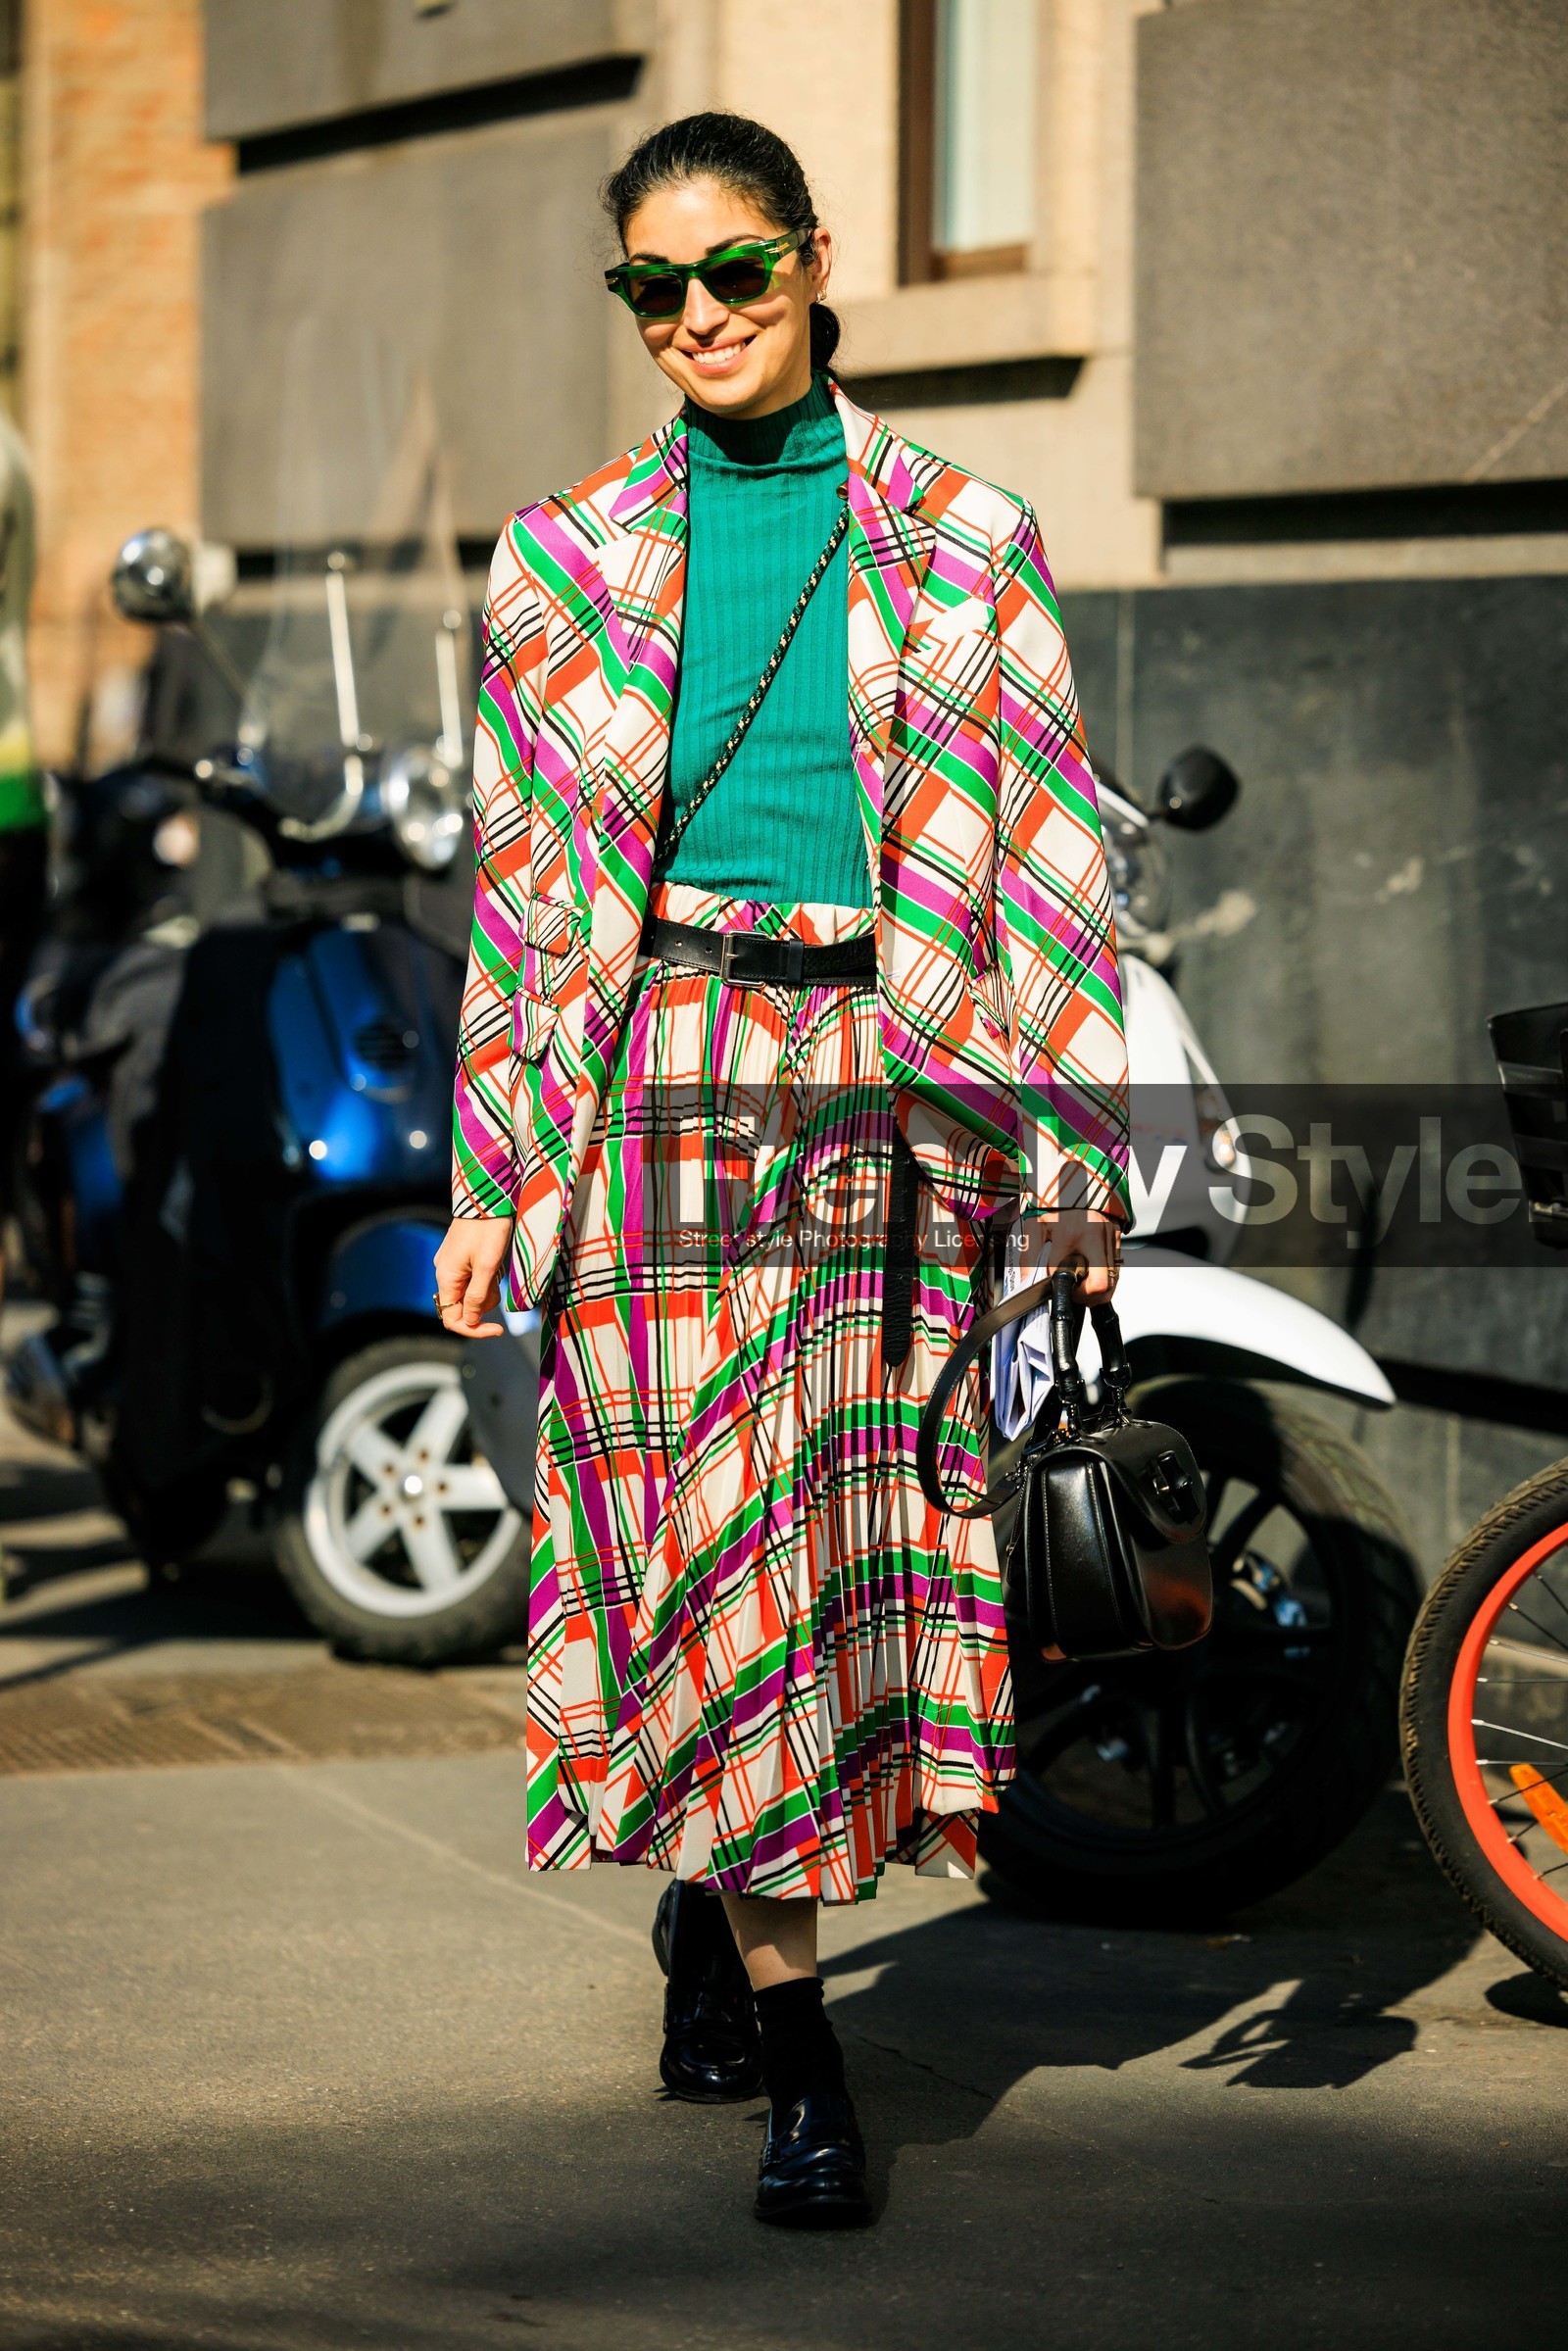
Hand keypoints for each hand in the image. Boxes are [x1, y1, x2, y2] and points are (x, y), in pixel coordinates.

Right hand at [433, 1215, 512, 1337]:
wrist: (486, 1195)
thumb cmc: (488, 1228)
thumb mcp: (488, 1265)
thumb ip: (478, 1295)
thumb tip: (471, 1321)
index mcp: (446, 1277)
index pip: (452, 1319)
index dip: (474, 1329)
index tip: (499, 1329)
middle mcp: (445, 1272)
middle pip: (465, 1306)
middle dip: (486, 1301)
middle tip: (499, 1280)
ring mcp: (452, 1263)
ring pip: (472, 1291)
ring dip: (489, 1286)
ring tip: (498, 1264)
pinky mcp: (461, 1255)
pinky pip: (474, 1276)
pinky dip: (487, 1275)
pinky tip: (495, 1258)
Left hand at [1015, 1207, 1122, 1299]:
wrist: (1074, 1178)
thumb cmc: (1052, 1202)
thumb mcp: (1034, 1225)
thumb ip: (1029, 1256)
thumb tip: (1027, 1284)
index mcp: (1069, 1233)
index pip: (1065, 1275)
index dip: (1058, 1288)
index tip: (1052, 1289)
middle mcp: (1094, 1235)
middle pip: (1099, 1285)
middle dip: (1085, 1297)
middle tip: (1072, 1293)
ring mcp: (1110, 1236)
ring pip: (1111, 1281)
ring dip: (1096, 1290)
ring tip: (1080, 1285)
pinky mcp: (1119, 1236)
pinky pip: (1117, 1268)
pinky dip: (1105, 1278)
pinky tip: (1090, 1272)